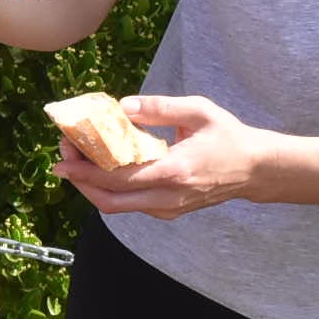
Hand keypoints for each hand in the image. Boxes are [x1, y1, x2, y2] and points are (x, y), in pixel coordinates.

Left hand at [56, 95, 262, 218]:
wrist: (256, 170)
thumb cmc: (228, 137)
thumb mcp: (198, 111)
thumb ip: (158, 108)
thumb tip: (121, 107)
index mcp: (174, 171)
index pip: (117, 179)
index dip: (84, 170)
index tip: (62, 155)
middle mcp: (168, 197)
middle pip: (109, 200)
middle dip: (80, 179)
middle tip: (65, 155)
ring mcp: (168, 209)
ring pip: (117, 207)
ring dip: (92, 186)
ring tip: (78, 159)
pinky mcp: (169, 212)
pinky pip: (131, 206)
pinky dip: (110, 191)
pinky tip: (103, 169)